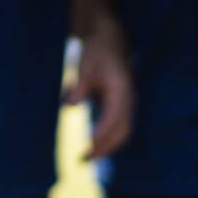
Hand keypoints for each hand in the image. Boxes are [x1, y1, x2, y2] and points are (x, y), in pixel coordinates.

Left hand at [64, 12, 133, 159]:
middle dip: (105, 148)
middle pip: (122, 131)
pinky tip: (93, 144)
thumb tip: (68, 106)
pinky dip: (108, 137)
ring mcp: (128, 101)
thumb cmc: (97, 50)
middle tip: (82, 160)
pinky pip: (119, 125)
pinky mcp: (122, 103)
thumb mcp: (85, 64)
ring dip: (107, 146)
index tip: (86, 151)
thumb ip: (79, 86)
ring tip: (86, 157)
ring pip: (123, 131)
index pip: (113, 120)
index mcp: (121, 90)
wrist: (110, 37)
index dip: (101, 138)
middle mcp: (128, 98)